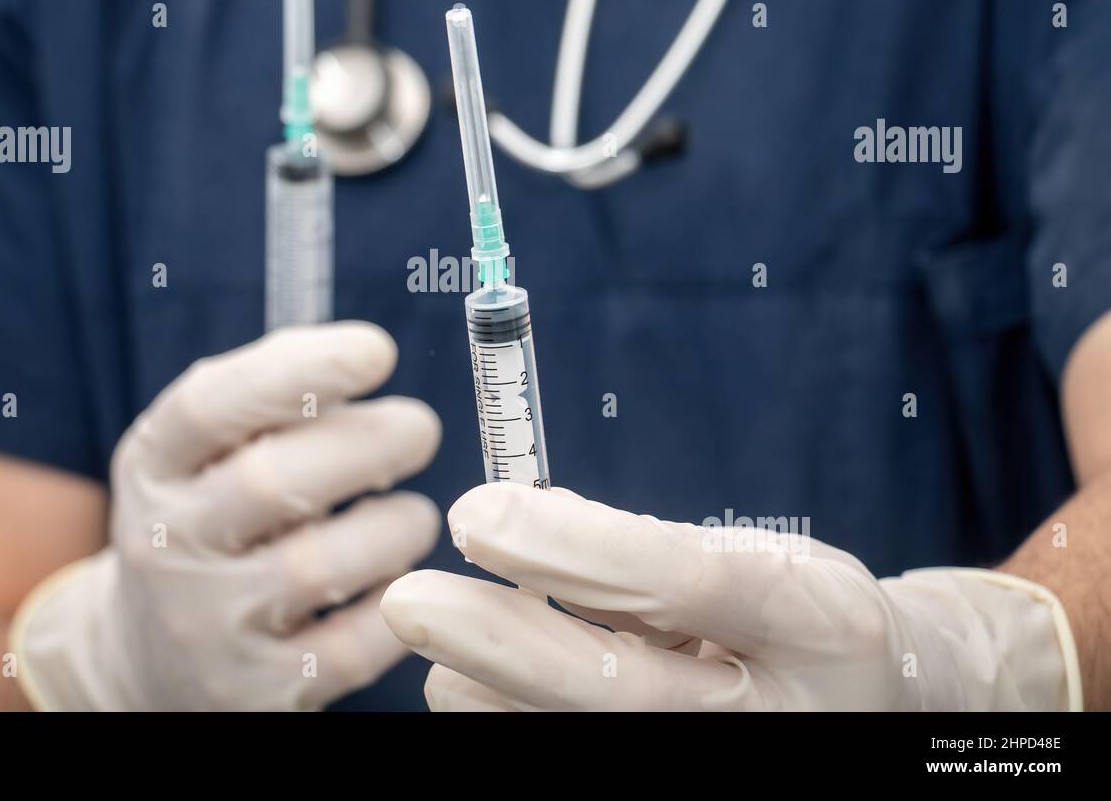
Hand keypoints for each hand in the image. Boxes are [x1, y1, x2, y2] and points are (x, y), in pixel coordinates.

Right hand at [10, 322, 441, 709]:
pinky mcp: (255, 689)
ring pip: (321, 567)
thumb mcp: (201, 454)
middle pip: (273, 482)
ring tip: (412, 514)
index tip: (376, 350)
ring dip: (395, 526)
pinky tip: (402, 578)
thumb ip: (268, 393)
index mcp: (153, 466)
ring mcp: (207, 626)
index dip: (299, 371)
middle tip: (419, 428)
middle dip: (368, 443)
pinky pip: (353, 645)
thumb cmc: (208, 521)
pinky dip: (398, 602)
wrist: (145, 659)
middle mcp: (165, 544)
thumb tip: (366, 352)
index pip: (209, 408)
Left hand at [381, 485, 1080, 710]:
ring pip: (579, 735)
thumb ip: (644, 549)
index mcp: (812, 622)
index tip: (478, 512)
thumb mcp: (756, 558)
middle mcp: (771, 714)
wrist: (876, 704)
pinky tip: (477, 677)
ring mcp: (722, 761)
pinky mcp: (676, 776)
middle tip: (411, 599)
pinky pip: (568, 750)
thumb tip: (514, 522)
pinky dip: (506, 711)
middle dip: (499, 644)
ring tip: (441, 634)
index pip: (687, 583)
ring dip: (485, 688)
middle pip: (619, 692)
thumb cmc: (802, 620)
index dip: (576, 548)